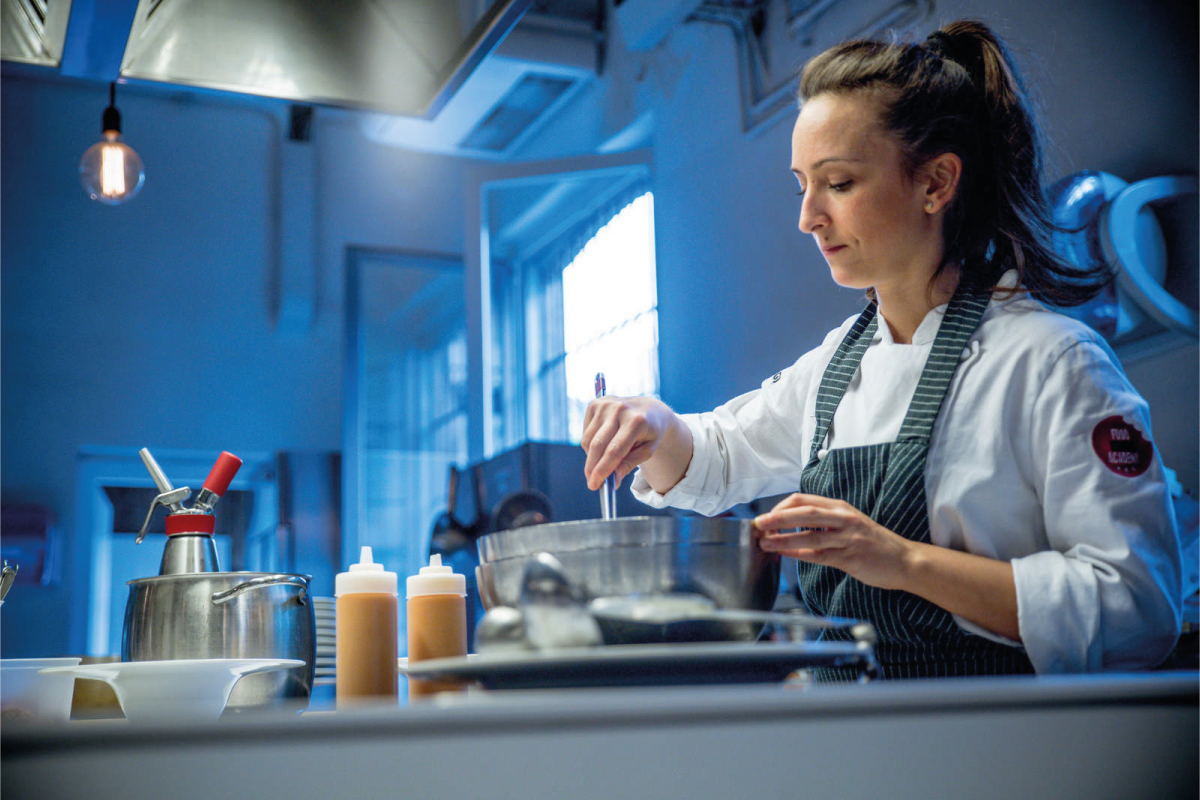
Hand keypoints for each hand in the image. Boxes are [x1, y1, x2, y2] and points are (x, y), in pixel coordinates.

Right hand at [581, 396, 690, 492]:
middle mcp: (620, 409)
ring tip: (604, 461)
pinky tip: (603, 443)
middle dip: (592, 467)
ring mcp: (606, 404)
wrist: (649, 408)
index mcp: (637, 421)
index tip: (594, 485)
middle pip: (598, 445)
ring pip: (588, 440)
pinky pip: (586, 432)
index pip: (614, 450)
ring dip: (592, 457)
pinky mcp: (596, 404)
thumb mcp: (648, 450)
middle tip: (592, 483)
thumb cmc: (650, 433)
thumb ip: (630, 463)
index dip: (603, 469)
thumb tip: (614, 479)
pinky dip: (590, 444)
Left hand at [753, 493, 915, 590]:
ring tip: (765, 543)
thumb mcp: (848, 522)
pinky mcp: (850, 557)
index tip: (767, 517)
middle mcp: (842, 519)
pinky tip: (785, 555)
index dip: (780, 508)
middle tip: (759, 524)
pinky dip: (800, 554)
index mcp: (839, 507)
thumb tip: (791, 523)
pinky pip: (819, 555)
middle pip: (804, 513)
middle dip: (777, 518)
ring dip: (783, 539)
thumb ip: (824, 521)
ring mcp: (847, 538)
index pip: (802, 500)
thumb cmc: (873, 542)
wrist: (904, 560)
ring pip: (809, 535)